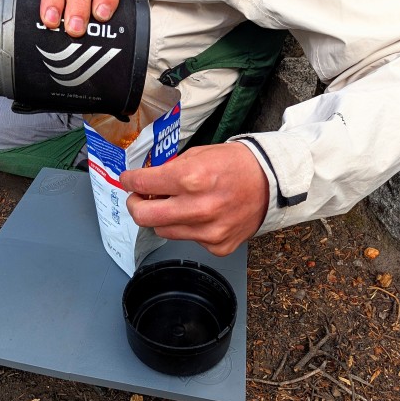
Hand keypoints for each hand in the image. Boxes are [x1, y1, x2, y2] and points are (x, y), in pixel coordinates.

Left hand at [121, 142, 269, 256]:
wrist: (272, 183)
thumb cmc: (236, 165)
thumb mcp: (199, 155)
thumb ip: (170, 170)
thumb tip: (145, 181)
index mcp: (191, 178)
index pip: (142, 183)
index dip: (129, 180)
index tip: (128, 180)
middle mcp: (198, 207)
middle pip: (144, 216)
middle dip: (135, 205)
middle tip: (138, 198)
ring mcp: (208, 231)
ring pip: (163, 230)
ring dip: (162, 217)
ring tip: (176, 204)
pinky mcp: (217, 245)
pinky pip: (189, 240)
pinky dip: (188, 228)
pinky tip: (202, 215)